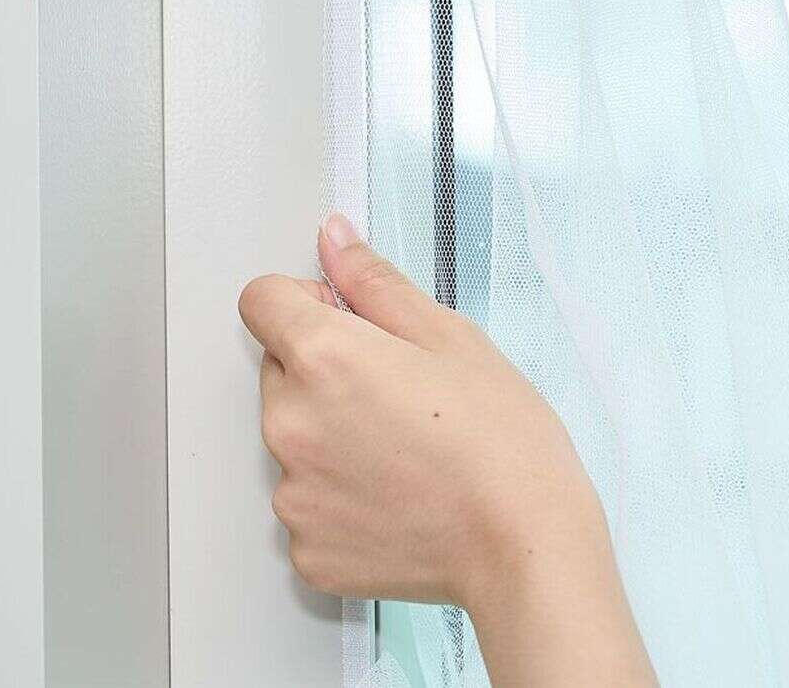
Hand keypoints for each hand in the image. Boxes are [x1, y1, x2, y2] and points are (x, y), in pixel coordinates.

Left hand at [239, 213, 657, 686]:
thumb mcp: (447, 335)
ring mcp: (293, 493)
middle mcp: (290, 424)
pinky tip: (395, 494)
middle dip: (322, 369)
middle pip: (278, 369)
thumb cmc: (501, 444)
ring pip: (293, 435)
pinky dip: (339, 494)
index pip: (260, 299)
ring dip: (328, 432)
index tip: (346, 320)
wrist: (527, 549)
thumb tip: (333, 239)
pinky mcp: (306, 548)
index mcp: (321, 358)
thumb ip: (372, 281)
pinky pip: (307, 499)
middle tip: (395, 392)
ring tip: (402, 449)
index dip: (305, 300)